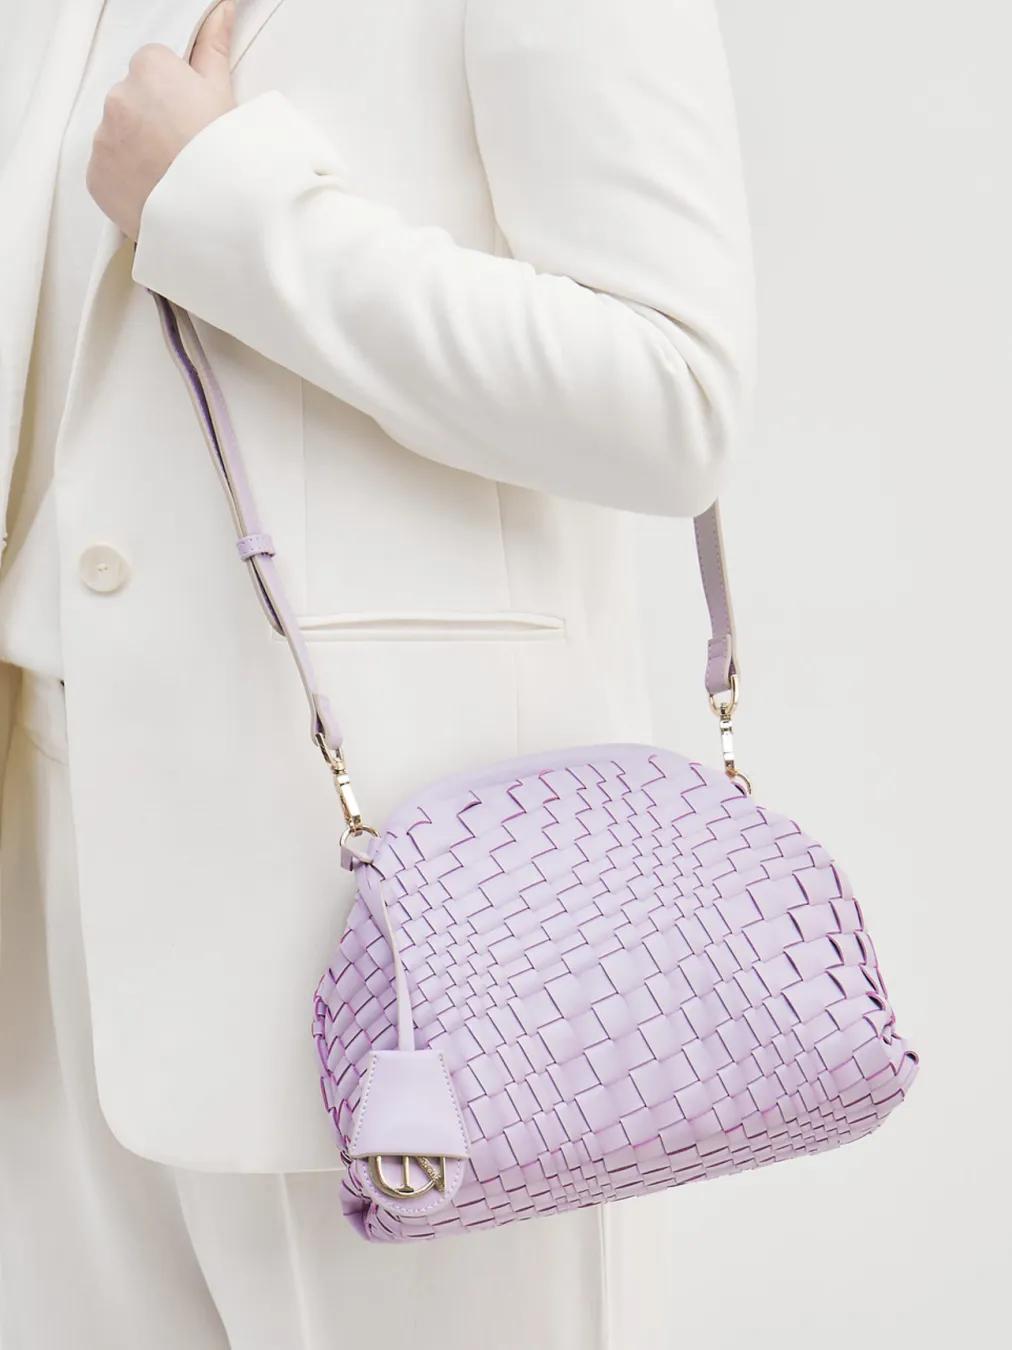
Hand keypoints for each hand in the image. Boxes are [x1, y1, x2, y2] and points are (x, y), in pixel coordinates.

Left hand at [87, 0, 236, 239]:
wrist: (218, 216)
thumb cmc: (228, 155)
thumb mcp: (224, 94)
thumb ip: (213, 45)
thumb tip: (221, 7)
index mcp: (150, 67)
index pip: (154, 70)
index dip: (176, 96)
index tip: (193, 120)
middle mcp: (118, 95)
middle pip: (133, 102)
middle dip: (153, 122)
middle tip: (185, 151)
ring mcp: (103, 137)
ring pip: (118, 136)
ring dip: (137, 150)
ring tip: (171, 175)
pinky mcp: (95, 175)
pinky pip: (108, 170)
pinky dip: (126, 180)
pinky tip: (155, 190)